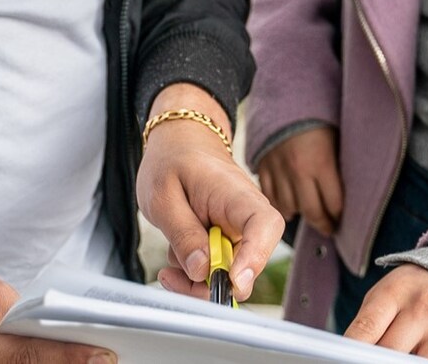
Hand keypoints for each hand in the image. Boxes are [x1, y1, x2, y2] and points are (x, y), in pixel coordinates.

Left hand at [138, 84, 284, 300]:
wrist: (179, 144)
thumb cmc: (172, 161)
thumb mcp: (163, 196)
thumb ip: (182, 233)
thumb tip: (201, 270)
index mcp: (236, 194)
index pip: (265, 226)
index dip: (255, 258)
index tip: (231, 279)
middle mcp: (246, 216)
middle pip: (247, 263)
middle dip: (212, 282)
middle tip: (175, 278)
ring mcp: (239, 231)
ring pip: (230, 273)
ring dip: (198, 280)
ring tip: (169, 265)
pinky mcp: (228, 242)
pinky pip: (218, 269)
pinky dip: (195, 273)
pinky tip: (176, 258)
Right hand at [254, 124, 343, 236]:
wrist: (287, 92)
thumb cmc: (319, 114)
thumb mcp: (337, 137)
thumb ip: (339, 166)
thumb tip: (349, 193)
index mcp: (320, 163)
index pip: (334, 204)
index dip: (341, 215)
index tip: (344, 220)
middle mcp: (298, 171)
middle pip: (312, 212)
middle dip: (324, 223)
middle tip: (330, 228)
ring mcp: (277, 170)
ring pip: (288, 208)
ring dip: (299, 213)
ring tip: (308, 213)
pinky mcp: (262, 166)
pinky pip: (269, 196)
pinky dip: (279, 203)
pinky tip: (289, 203)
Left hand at [344, 265, 427, 363]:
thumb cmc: (413, 292)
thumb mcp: (385, 295)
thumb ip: (367, 326)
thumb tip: (349, 357)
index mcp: (396, 291)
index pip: (365, 329)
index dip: (351, 352)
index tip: (341, 360)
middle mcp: (425, 309)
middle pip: (388, 355)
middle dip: (376, 362)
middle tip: (372, 360)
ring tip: (402, 355)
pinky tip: (424, 357)